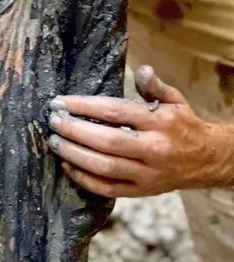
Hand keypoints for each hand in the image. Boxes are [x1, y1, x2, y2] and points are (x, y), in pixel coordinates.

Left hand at [48, 65, 233, 196]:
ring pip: (104, 167)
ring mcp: (147, 174)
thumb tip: (142, 70)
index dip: (84, 107)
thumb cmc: (184, 125)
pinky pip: (107, 188)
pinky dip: (84, 179)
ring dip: (74, 155)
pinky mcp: (141, 191)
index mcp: (159, 122)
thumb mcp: (175, 100)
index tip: (61, 102)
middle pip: (106, 141)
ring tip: (54, 142)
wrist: (207, 161)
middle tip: (53, 121)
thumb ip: (155, 86)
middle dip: (74, 131)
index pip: (115, 112)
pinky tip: (68, 165)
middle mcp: (153, 149)